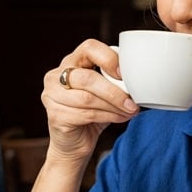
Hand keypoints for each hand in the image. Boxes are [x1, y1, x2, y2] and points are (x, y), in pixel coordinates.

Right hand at [43, 39, 139, 161]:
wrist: (74, 143)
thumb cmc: (91, 113)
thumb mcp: (104, 92)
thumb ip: (114, 82)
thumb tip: (140, 81)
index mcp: (71, 62)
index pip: (89, 48)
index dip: (108, 59)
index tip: (124, 74)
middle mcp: (55, 76)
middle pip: (87, 78)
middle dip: (114, 92)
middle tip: (132, 102)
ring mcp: (51, 96)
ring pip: (87, 99)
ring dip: (113, 106)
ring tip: (128, 111)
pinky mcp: (54, 115)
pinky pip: (85, 114)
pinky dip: (107, 116)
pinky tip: (118, 118)